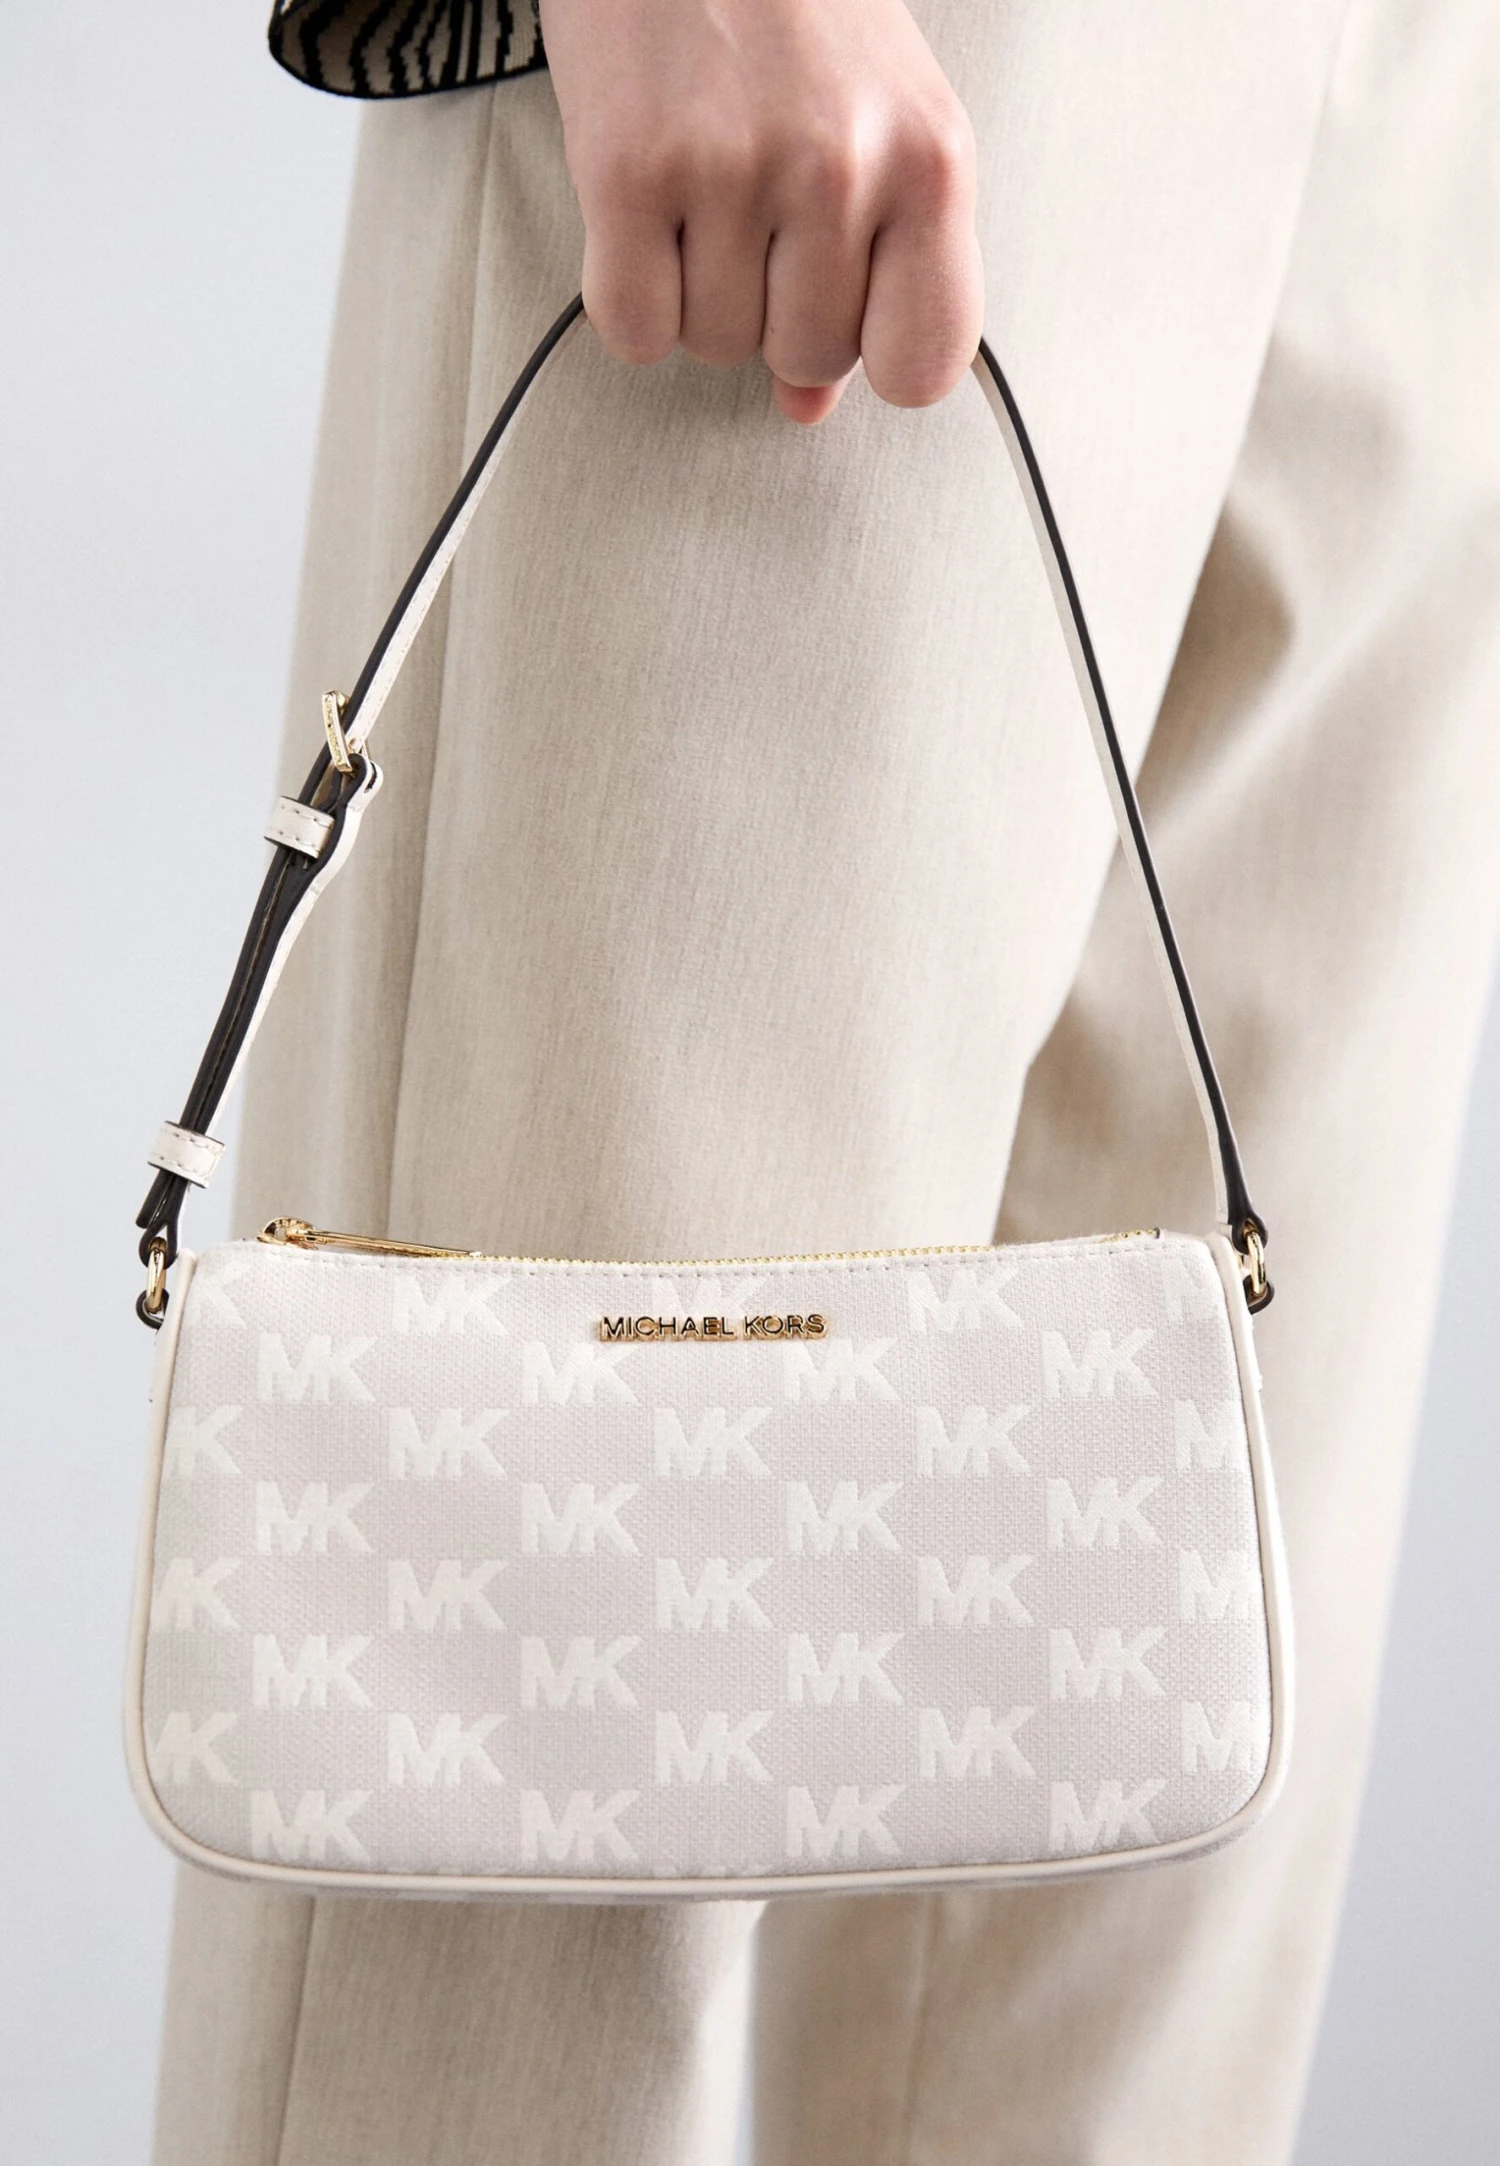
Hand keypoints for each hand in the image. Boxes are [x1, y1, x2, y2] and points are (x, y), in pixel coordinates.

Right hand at [538, 0, 983, 422]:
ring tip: (701, 188)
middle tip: (756, 213)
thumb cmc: (792, 6)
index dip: (877, 353)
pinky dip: (629, 296)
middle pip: (808, 357)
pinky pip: (634, 328)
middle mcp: (839, 165)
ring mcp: (733, 169)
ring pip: (716, 346)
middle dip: (775, 308)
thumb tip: (809, 402)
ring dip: (697, 292)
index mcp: (928, 159)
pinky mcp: (630, 173)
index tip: (853, 316)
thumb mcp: (878, 122)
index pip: (925, 362)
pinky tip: (646, 215)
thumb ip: (871, 267)